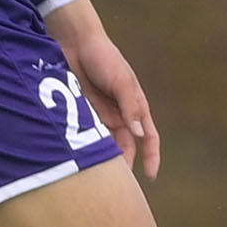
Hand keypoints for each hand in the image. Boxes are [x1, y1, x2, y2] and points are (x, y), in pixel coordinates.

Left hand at [45, 0, 161, 178]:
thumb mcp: (122, 81)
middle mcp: (121, 114)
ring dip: (104, 157)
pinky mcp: (81, 112)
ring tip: (97, 174)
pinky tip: (81, 156)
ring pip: (105, 143)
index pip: (150, 137)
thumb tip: (140, 135)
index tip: (150, 177)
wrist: (74, 43)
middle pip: (126, 145)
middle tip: (117, 183)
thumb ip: (130, 107)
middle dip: (124, 164)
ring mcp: (101, 114)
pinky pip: (86, 134)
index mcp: (136, 106)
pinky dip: (86, 145)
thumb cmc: (104, 58)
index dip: (152, 157)